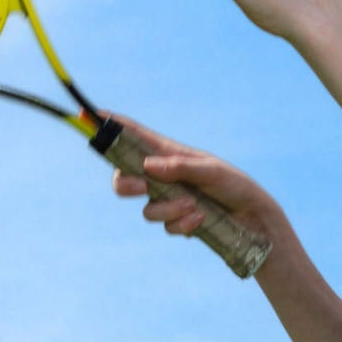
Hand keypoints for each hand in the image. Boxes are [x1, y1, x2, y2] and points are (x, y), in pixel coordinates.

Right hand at [106, 112, 278, 244]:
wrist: (253, 219)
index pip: (134, 136)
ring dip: (168, 209)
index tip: (89, 115)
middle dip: (126, 184)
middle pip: (124, 179)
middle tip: (143, 186)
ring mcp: (168, 200)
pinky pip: (165, 226)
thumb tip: (147, 166)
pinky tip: (200, 220)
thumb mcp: (210, 171)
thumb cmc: (234, 185)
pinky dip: (182, 225)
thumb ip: (179, 167)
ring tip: (194, 206)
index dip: (111, 126)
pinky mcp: (177, 221)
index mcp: (168, 154)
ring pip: (146, 209)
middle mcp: (163, 176)